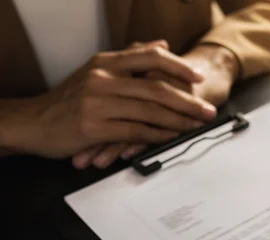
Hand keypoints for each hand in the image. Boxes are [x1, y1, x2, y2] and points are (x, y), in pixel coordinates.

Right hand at [9, 41, 217, 163]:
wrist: (33, 122)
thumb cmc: (68, 100)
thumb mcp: (96, 71)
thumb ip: (129, 57)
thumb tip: (161, 43)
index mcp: (105, 63)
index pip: (150, 57)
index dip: (178, 66)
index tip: (198, 77)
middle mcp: (103, 79)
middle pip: (156, 88)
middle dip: (187, 101)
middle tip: (207, 110)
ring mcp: (98, 103)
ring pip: (149, 111)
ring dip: (177, 121)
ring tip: (195, 126)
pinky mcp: (94, 127)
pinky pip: (135, 131)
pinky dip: (157, 135)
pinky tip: (171, 137)